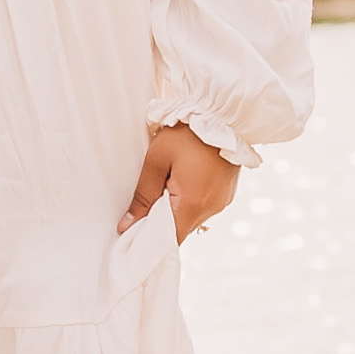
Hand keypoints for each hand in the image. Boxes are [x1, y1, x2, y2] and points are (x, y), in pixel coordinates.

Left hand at [123, 122, 237, 242]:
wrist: (222, 114)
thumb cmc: (187, 133)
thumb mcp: (156, 160)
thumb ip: (142, 195)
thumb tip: (127, 225)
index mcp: (192, 204)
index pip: (170, 240)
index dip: (152, 239)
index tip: (137, 231)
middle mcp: (211, 209)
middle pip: (181, 229)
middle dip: (163, 221)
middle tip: (149, 199)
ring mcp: (222, 202)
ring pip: (193, 218)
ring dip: (178, 208)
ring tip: (170, 182)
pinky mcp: (227, 194)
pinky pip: (204, 206)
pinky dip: (192, 200)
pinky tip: (185, 179)